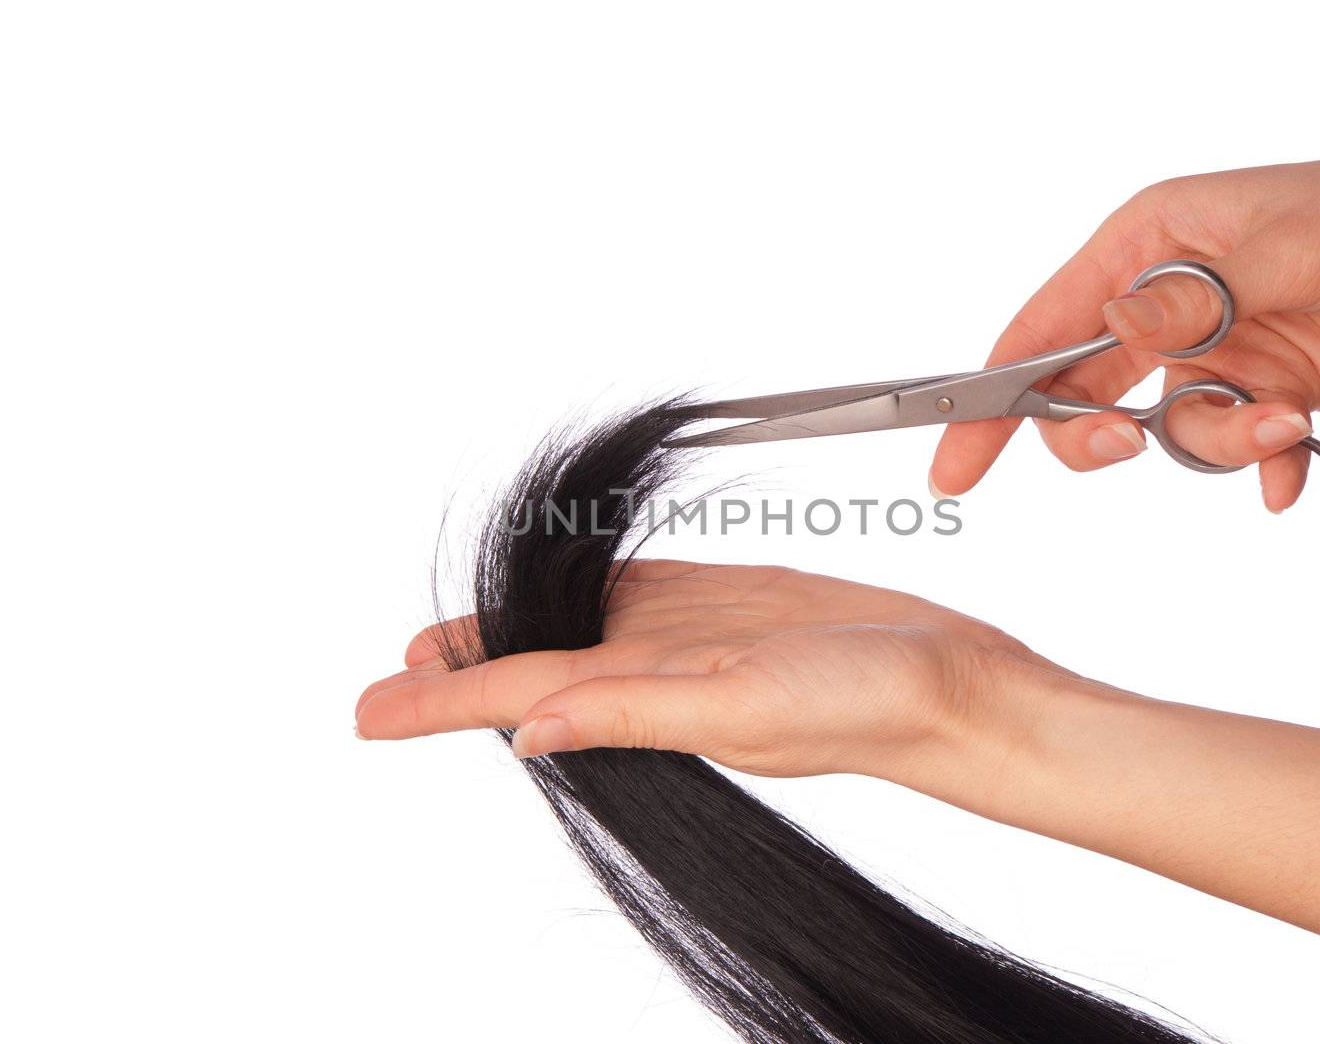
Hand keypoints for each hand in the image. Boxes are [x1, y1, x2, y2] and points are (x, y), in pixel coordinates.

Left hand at [354, 560, 1058, 788]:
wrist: (952, 681)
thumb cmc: (864, 704)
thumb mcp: (742, 708)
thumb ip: (634, 713)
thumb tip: (528, 733)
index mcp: (649, 698)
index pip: (521, 693)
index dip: (441, 700)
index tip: (367, 711)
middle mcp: (658, 669)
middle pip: (534, 661)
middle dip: (462, 667)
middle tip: (395, 675)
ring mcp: (693, 636)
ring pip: (578, 624)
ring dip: (513, 627)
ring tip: (455, 637)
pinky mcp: (733, 605)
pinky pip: (641, 589)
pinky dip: (590, 585)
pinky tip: (563, 585)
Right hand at [931, 133, 1319, 510]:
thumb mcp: (1277, 248)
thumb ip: (1190, 302)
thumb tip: (1112, 332)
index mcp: (1144, 247)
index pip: (1042, 329)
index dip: (991, 400)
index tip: (956, 464)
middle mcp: (1166, 305)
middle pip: (1086, 397)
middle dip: (1105, 435)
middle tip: (1133, 444)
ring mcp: (1214, 352)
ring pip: (1170, 434)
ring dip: (1223, 443)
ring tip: (1286, 418)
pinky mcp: (1263, 388)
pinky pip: (1236, 450)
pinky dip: (1265, 464)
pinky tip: (1298, 458)